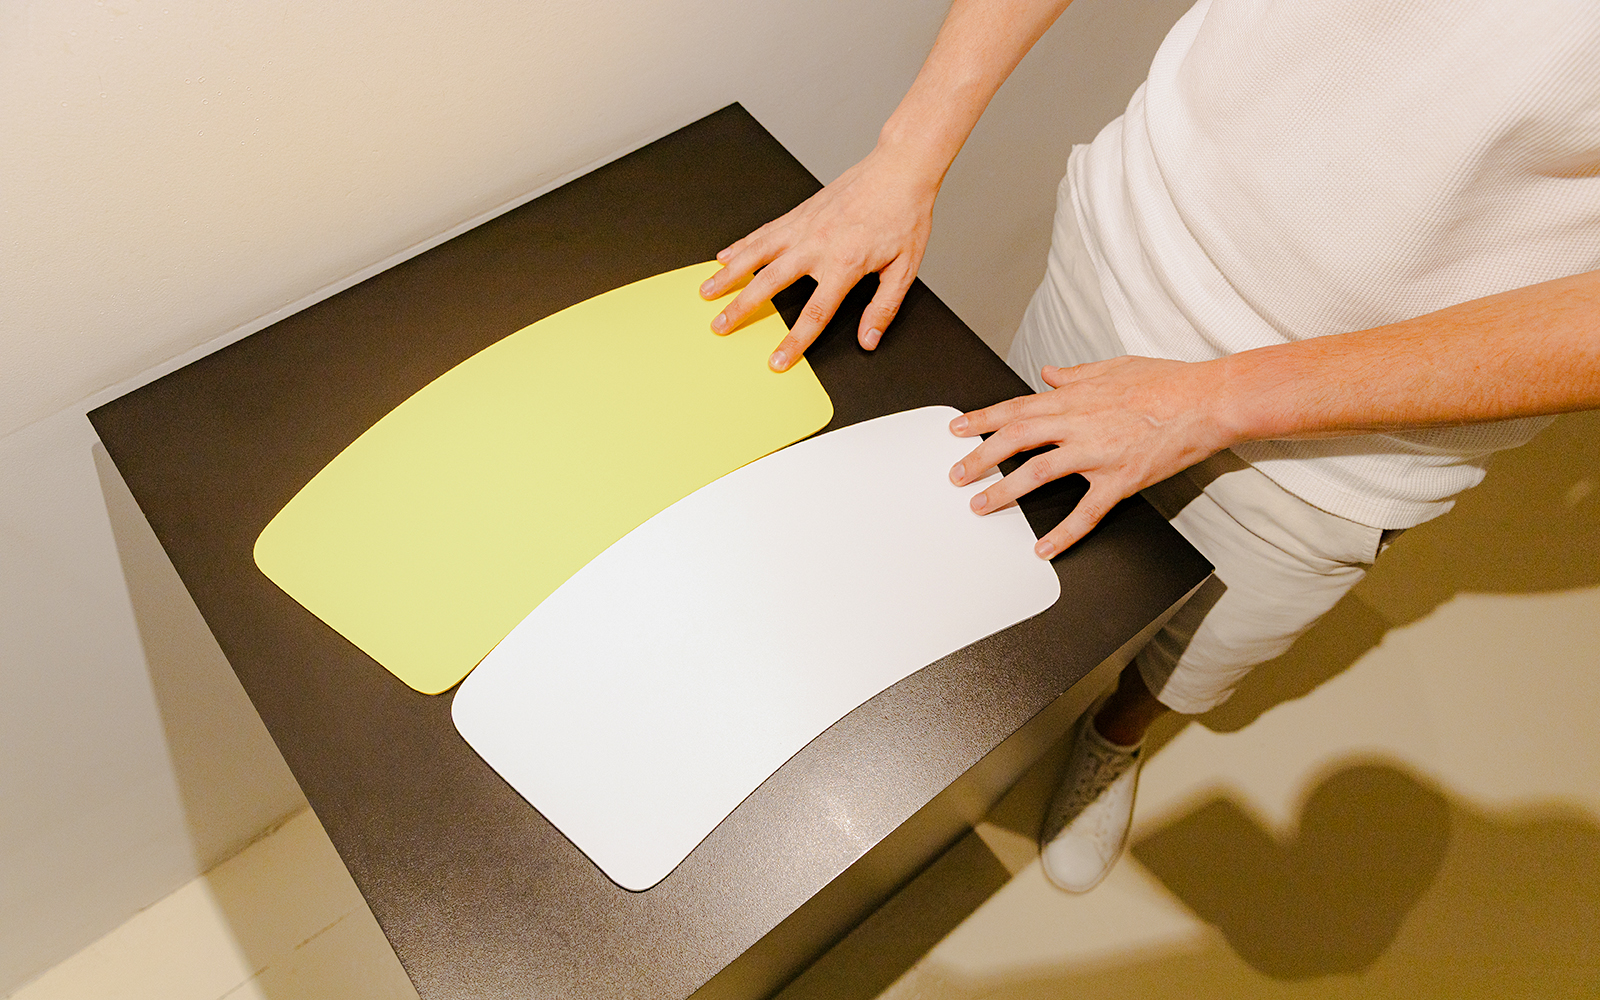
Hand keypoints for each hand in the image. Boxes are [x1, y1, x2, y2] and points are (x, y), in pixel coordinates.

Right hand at [698, 146, 937, 371]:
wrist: (898, 170)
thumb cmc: (903, 216)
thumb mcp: (904, 268)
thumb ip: (883, 307)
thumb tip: (868, 340)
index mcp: (845, 264)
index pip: (814, 313)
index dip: (793, 341)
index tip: (777, 360)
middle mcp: (817, 245)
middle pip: (770, 284)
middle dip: (741, 308)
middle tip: (720, 326)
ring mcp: (803, 226)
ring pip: (756, 254)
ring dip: (728, 274)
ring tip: (706, 292)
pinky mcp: (799, 213)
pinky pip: (763, 232)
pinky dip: (741, 245)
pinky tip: (724, 257)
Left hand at [948, 357, 1236, 556]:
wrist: (1208, 401)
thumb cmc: (1167, 383)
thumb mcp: (1114, 367)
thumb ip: (1075, 374)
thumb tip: (1048, 373)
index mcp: (1074, 398)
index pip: (1016, 408)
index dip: (982, 420)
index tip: (957, 430)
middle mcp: (1079, 424)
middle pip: (1015, 441)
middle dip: (980, 459)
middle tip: (956, 475)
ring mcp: (1098, 453)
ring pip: (1038, 474)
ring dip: (1004, 492)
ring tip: (981, 506)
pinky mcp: (1121, 480)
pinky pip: (1086, 512)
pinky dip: (1063, 533)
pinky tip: (1043, 548)